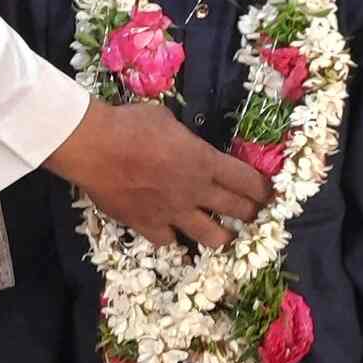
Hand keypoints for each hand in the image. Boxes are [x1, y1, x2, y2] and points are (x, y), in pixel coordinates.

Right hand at [47, 99, 271, 248]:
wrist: (94, 147)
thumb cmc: (131, 124)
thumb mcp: (168, 120)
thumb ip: (185, 140)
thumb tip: (187, 145)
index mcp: (205, 162)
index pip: (248, 182)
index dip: (263, 190)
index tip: (268, 193)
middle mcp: (196, 192)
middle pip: (238, 211)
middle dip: (251, 213)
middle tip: (251, 213)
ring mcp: (173, 213)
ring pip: (213, 238)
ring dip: (222, 235)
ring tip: (223, 233)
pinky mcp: (148, 226)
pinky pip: (170, 242)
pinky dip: (174, 238)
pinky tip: (173, 232)